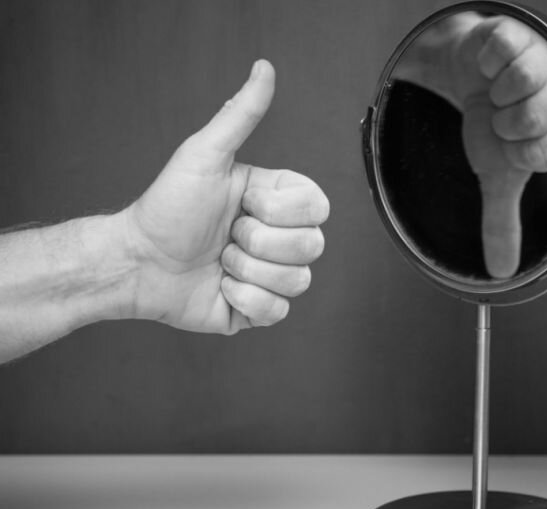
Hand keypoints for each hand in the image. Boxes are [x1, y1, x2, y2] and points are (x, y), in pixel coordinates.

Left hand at [122, 60, 328, 333]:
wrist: (138, 262)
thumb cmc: (168, 207)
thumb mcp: (204, 155)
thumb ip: (240, 115)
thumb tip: (264, 69)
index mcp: (277, 202)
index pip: (318, 207)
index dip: (279, 210)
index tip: (241, 202)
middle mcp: (280, 238)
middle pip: (313, 245)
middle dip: (258, 242)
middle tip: (226, 234)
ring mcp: (272, 275)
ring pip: (299, 281)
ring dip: (248, 271)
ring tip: (220, 261)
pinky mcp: (260, 309)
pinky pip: (279, 312)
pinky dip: (244, 300)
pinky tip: (220, 287)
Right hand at [451, 16, 546, 277]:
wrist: (470, 79)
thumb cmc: (490, 125)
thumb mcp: (495, 175)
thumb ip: (500, 220)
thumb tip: (499, 272)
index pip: (542, 152)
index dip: (515, 151)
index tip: (512, 144)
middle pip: (533, 116)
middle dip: (503, 123)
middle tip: (502, 116)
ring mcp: (544, 60)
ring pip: (521, 83)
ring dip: (494, 94)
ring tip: (497, 92)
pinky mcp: (519, 35)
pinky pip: (501, 54)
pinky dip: (485, 66)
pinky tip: (491, 69)